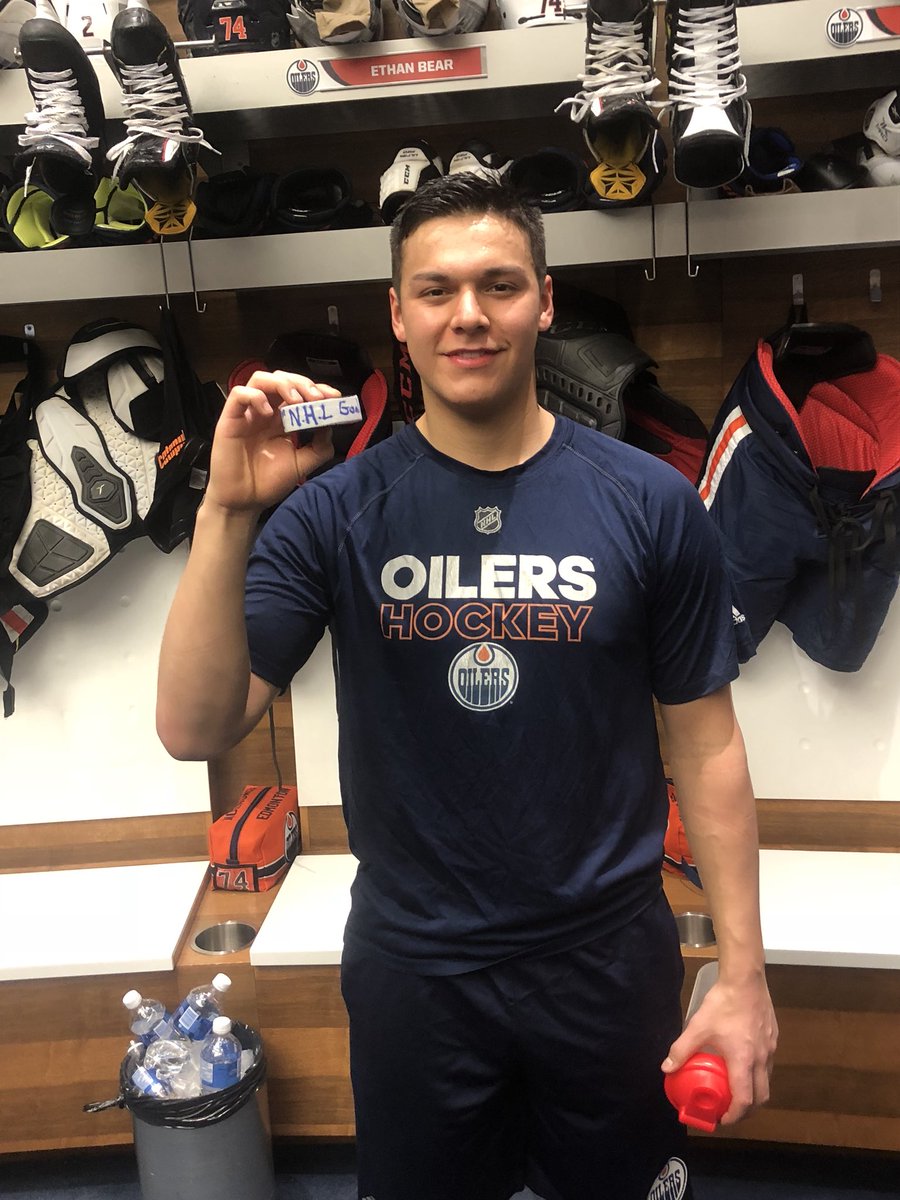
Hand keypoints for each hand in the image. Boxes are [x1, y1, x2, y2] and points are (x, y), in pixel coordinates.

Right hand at [206, 371, 337, 512]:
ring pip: (261, 379)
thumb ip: (319, 447)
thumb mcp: (302, 464)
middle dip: (304, 384)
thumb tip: (330, 425)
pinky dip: (256, 397)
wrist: (244, 503)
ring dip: (282, 383)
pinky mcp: (230, 419)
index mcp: (282, 419)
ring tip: (297, 400)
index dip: (318, 389)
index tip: (335, 397)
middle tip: (318, 399)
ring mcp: (248, 413)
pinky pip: (239, 394)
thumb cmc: (269, 483)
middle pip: (283, 379)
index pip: (300, 392)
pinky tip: (268, 413)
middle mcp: (265, 411)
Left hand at [661, 972, 777, 1124]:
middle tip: (731, 1111)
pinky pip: (768, 1065)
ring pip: (766, 1081)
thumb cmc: (723, 1004)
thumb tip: (667, 1068)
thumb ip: (682, 1049)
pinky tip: (743, 1064)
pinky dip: (757, 1074)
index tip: (723, 1119)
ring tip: (736, 1091)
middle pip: (761, 1097)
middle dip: (747, 1110)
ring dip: (754, 1092)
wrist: (746, 979)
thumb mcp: (697, 1027)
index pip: (744, 1100)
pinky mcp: (773, 1038)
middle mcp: (762, 1060)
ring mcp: (771, 1049)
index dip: (734, 1116)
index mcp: (744, 1061)